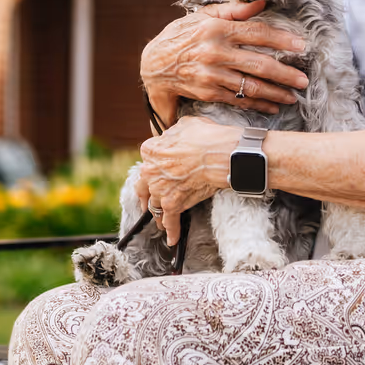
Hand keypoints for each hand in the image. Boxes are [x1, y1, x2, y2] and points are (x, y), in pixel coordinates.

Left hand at [134, 115, 237, 245]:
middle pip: (143, 186)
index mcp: (150, 150)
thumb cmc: (207, 137)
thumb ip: (172, 135)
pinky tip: (171, 239)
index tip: (160, 171)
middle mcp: (149, 170)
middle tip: (148, 200)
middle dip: (145, 194)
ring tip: (160, 222)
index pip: (148, 159)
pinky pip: (170, 221)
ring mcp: (159, 189)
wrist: (221, 155)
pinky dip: (171, 231)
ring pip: (153, 205)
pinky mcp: (172, 204)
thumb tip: (172, 138)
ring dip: (157, 215)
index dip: (155, 165)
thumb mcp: (184, 125)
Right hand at [139, 0, 309, 119]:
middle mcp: (216, 52)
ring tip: (293, 97)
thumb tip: (261, 3)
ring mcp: (212, 75)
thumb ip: (232, 10)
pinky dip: (257, 105)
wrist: (153, 65)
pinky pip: (238, 100)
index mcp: (217, 29)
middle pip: (259, 64)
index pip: (257, 33)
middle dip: (285, 73)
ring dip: (275, 93)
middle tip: (304, 80)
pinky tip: (272, 107)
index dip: (282, 39)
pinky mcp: (208, 93)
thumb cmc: (181, 36)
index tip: (301, 45)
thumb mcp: (202, 16)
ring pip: (251, 86)